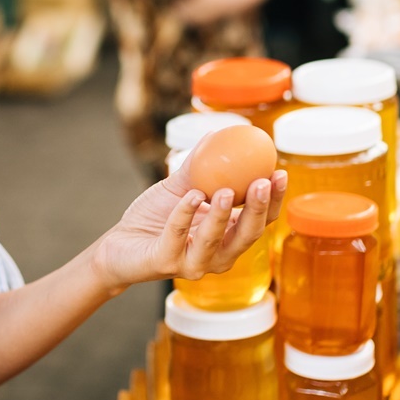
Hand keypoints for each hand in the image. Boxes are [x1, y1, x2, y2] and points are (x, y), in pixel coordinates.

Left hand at [91, 165, 287, 295]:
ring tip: (226, 191)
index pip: (260, 220)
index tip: (279, 171)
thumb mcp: (181, 188)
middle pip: (248, 235)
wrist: (119, 244)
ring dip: (223, 215)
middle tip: (263, 182)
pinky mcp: (166, 264)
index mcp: (229, 236)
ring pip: (216, 241)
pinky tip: (192, 195)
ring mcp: (194, 264)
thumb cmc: (155, 217)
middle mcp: (218, 255)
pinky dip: (185, 215)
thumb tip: (220, 134)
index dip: (274, 199)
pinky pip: (178, 237)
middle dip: (258, 209)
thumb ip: (200, 167)